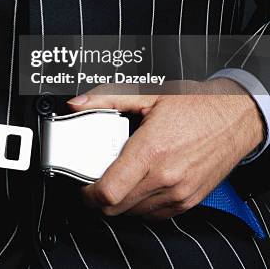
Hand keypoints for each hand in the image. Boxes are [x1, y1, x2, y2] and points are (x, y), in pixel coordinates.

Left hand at [68, 79, 264, 219]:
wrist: (234, 117)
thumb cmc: (195, 105)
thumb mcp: (147, 95)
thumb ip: (107, 100)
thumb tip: (78, 103)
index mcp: (151, 151)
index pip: (108, 191)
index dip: (88, 193)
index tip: (83, 185)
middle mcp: (165, 176)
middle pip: (117, 207)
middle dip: (100, 198)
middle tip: (96, 181)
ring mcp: (179, 192)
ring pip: (135, 213)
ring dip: (121, 202)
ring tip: (120, 179)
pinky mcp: (189, 200)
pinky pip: (156, 215)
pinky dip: (142, 205)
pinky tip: (141, 184)